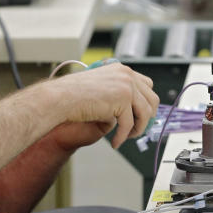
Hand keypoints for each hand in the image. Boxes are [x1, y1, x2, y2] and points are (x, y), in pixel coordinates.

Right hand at [41, 62, 159, 148]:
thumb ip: (117, 94)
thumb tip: (134, 110)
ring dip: (138, 129)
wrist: (60, 98)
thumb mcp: (101, 88)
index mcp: (122, 70)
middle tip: (137, 130)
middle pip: (152, 99)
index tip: (141, 117)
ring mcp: (126, 86)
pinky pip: (129, 124)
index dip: (146, 104)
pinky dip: (123, 137)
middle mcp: (127, 75)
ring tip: (126, 137)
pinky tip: (116, 142)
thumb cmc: (72, 95)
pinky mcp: (123, 100)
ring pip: (145, 113)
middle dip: (147, 118)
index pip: (147, 86)